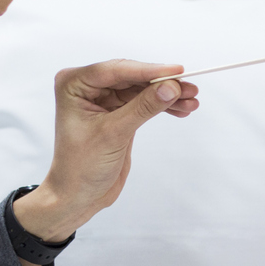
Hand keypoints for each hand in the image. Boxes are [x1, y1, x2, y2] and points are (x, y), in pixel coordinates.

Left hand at [12, 59, 198, 242]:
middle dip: (162, 83)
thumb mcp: (113, 134)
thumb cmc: (80, 167)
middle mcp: (87, 86)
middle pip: (132, 76)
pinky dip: (163, 105)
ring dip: (167, 95)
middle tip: (189, 88)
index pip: (116, 70)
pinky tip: (181, 109)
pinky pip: (144, 102)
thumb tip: (170, 87)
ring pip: (142, 89)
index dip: (148, 71)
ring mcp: (103, 99)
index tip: (176, 72)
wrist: (78, 195)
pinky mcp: (118, 112)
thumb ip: (143, 108)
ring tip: (191, 100)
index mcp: (73, 84)